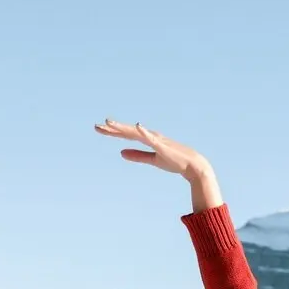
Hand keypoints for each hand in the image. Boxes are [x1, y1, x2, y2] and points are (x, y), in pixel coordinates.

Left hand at [95, 119, 222, 210]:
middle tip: (96, 126)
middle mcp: (150, 136)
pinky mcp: (162, 146)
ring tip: (109, 123)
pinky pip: (151, 138)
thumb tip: (121, 153)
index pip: (126, 134)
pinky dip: (144, 131)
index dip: (112, 132)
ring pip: (135, 132)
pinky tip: (137, 126)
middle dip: (112, 129)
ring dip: (123, 128)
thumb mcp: (152, 159)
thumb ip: (137, 156)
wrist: (192, 165)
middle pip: (127, 131)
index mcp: (147, 139)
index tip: (99, 129)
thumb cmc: (174, 161)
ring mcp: (156, 140)